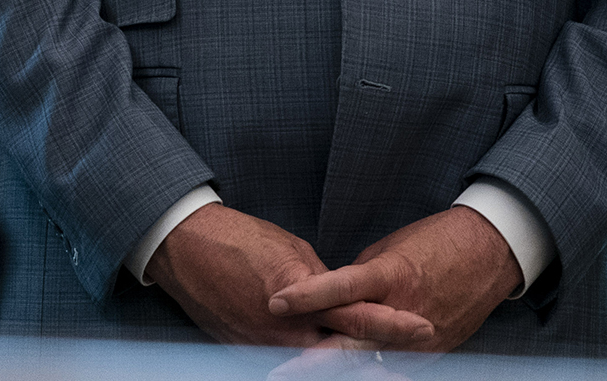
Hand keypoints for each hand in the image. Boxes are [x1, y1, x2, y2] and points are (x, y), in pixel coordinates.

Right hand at [146, 204, 431, 349]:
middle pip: (343, 354)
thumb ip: (324, 282)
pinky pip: (287, 363)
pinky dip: (310, 364)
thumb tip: (344, 299)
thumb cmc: (239, 240)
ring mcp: (264, 347)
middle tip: (410, 355)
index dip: (394, 323)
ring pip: (317, 366)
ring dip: (346, 364)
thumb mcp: (293, 251)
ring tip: (377, 364)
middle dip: (378, 358)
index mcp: (302, 294)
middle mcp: (285, 329)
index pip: (358, 315)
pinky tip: (324, 361)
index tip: (423, 326)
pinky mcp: (246, 354)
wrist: (184, 248)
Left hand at [265, 206, 520, 356]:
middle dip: (313, 360)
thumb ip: (359, 280)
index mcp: (392, 276)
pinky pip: (394, 366)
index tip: (275, 302)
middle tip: (278, 368)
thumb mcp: (388, 251)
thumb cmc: (434, 242)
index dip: (307, 296)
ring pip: (370, 362)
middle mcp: (405, 312)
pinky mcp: (435, 352)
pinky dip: (368, 371)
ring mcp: (422, 339)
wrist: (489, 253)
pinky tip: (340, 374)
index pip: (342, 288)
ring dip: (336, 370)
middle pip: (352, 341)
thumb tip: (330, 296)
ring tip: (297, 372)